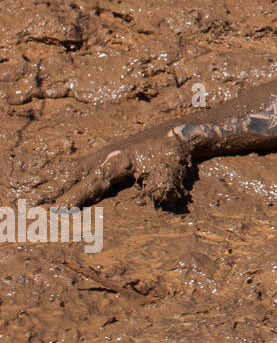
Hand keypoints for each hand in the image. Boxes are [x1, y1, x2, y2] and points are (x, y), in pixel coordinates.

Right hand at [33, 125, 193, 208]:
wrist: (177, 133)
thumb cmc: (173, 154)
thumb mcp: (172, 171)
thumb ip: (163, 188)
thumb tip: (162, 201)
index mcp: (121, 160)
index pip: (95, 181)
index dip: (78, 196)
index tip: (60, 209)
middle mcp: (107, 156)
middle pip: (76, 175)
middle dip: (57, 191)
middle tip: (35, 206)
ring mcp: (104, 155)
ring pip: (74, 171)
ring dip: (55, 185)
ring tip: (33, 199)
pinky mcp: (104, 157)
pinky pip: (79, 168)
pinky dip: (65, 177)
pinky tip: (51, 186)